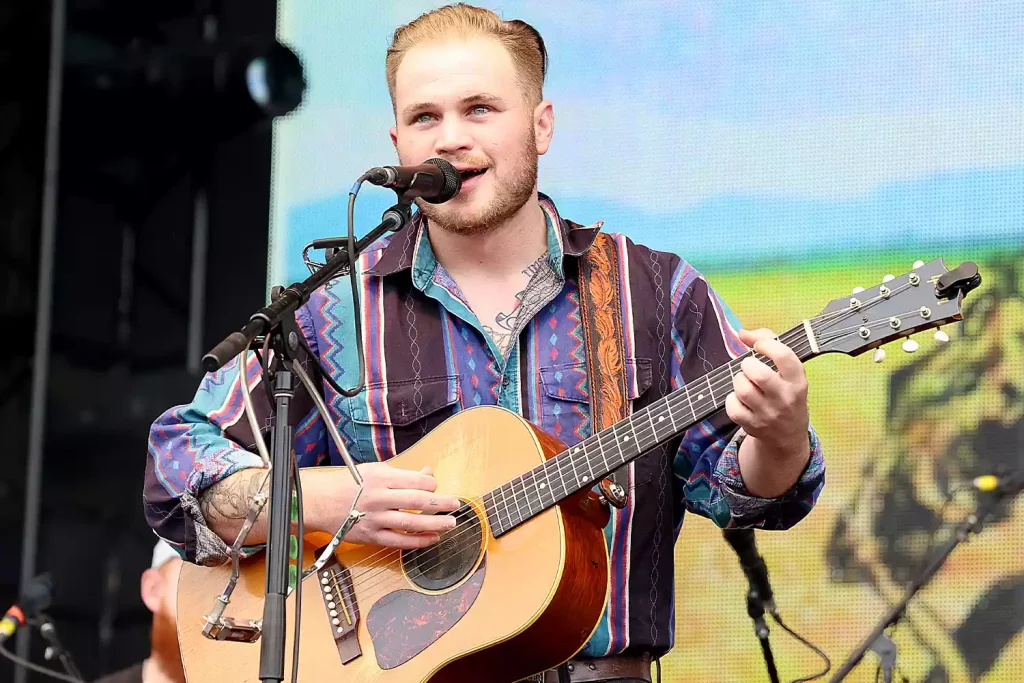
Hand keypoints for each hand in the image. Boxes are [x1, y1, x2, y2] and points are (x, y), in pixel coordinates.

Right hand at [313, 462, 460, 548]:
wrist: (321, 502)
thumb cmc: (350, 483)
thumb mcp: (375, 470)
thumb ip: (403, 474)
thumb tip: (429, 474)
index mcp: (381, 477)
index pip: (416, 481)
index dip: (432, 485)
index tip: (438, 488)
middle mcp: (379, 498)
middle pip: (418, 502)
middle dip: (441, 503)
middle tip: (456, 505)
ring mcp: (375, 519)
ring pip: (411, 523)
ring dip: (435, 524)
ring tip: (451, 523)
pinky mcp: (371, 536)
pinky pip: (399, 541)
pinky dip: (418, 541)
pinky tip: (432, 539)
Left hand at [725, 328, 809, 453]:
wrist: (788, 434)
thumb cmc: (785, 392)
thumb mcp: (789, 371)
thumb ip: (770, 343)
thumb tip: (742, 333)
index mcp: (798, 381)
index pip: (784, 356)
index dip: (767, 344)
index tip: (759, 345)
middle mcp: (785, 398)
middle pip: (759, 375)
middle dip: (748, 365)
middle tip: (749, 366)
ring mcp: (768, 414)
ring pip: (742, 389)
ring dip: (739, 380)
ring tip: (745, 382)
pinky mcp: (752, 426)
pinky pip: (732, 406)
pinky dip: (732, 399)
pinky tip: (740, 399)